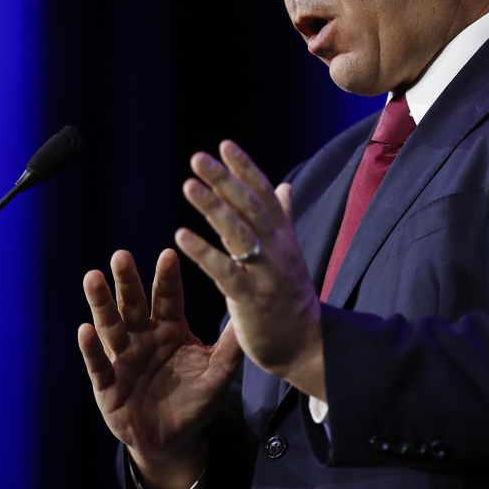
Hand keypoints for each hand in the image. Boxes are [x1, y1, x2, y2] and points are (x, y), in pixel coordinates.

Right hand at [78, 248, 241, 488]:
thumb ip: (231, 344)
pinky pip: (99, 364)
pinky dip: (92, 348)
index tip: (168, 253)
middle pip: (134, 304)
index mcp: (171, 329)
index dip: (167, 277)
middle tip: (121, 255)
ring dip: (101, 304)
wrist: (173, 440)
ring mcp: (123, 358)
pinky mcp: (107, 384)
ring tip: (92, 277)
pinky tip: (85, 330)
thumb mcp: (218, 373)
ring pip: (111, 326)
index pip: (168, 298)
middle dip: (127, 280)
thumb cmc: (197, 402)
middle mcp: (144, 337)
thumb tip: (252, 310)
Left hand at [174, 140, 324, 399]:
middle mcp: (278, 248)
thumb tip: (285, 185)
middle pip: (250, 206)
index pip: (265, 194)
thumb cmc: (291, 299)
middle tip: (198, 158)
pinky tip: (181, 235)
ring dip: (212, 206)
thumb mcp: (290, 253)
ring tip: (188, 185)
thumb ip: (284, 218)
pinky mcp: (252, 297)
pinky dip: (203, 251)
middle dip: (224, 179)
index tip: (225, 144)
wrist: (307, 344)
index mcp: (284, 237)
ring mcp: (266, 272)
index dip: (246, 168)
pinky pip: (225, 270)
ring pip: (239, 231)